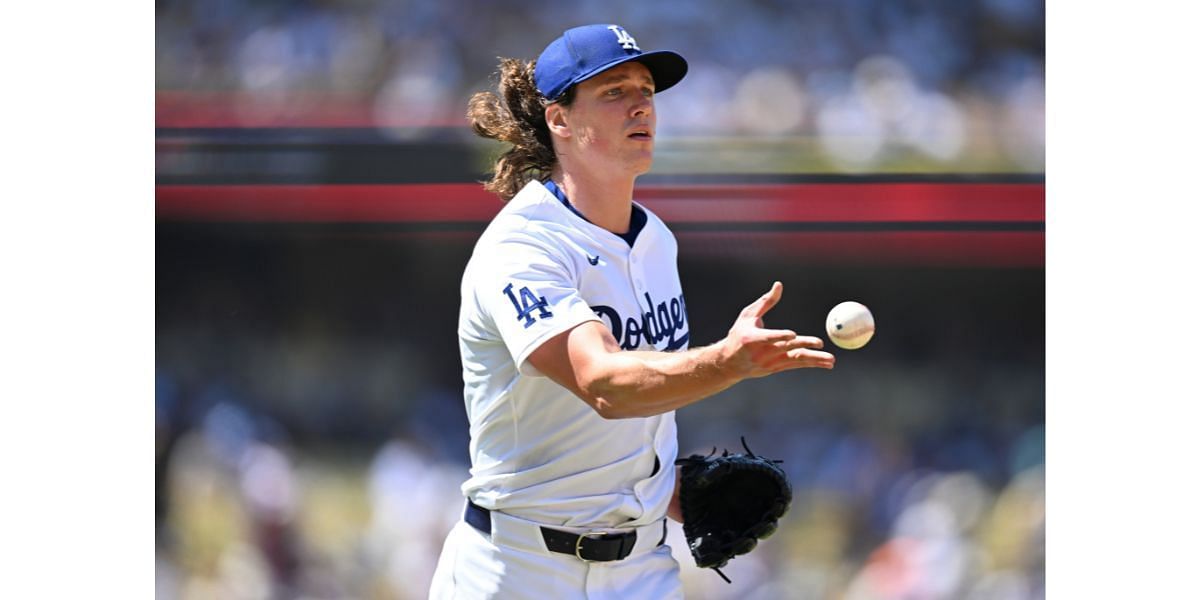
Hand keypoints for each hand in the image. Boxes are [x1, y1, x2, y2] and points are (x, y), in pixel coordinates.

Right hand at [717, 281, 834, 378]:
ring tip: (831, 360)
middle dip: (803, 345)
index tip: (792, 334)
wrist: (729, 363)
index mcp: (752, 339)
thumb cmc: (739, 334)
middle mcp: (761, 353)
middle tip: (820, 343)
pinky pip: (796, 365)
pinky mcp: (776, 369)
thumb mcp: (747, 316)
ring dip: (814, 360)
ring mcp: (770, 363)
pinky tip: (826, 364)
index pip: (768, 338)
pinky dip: (812, 364)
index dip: (780, 336)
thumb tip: (779, 284)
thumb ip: (766, 302)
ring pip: (795, 360)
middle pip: (786, 349)